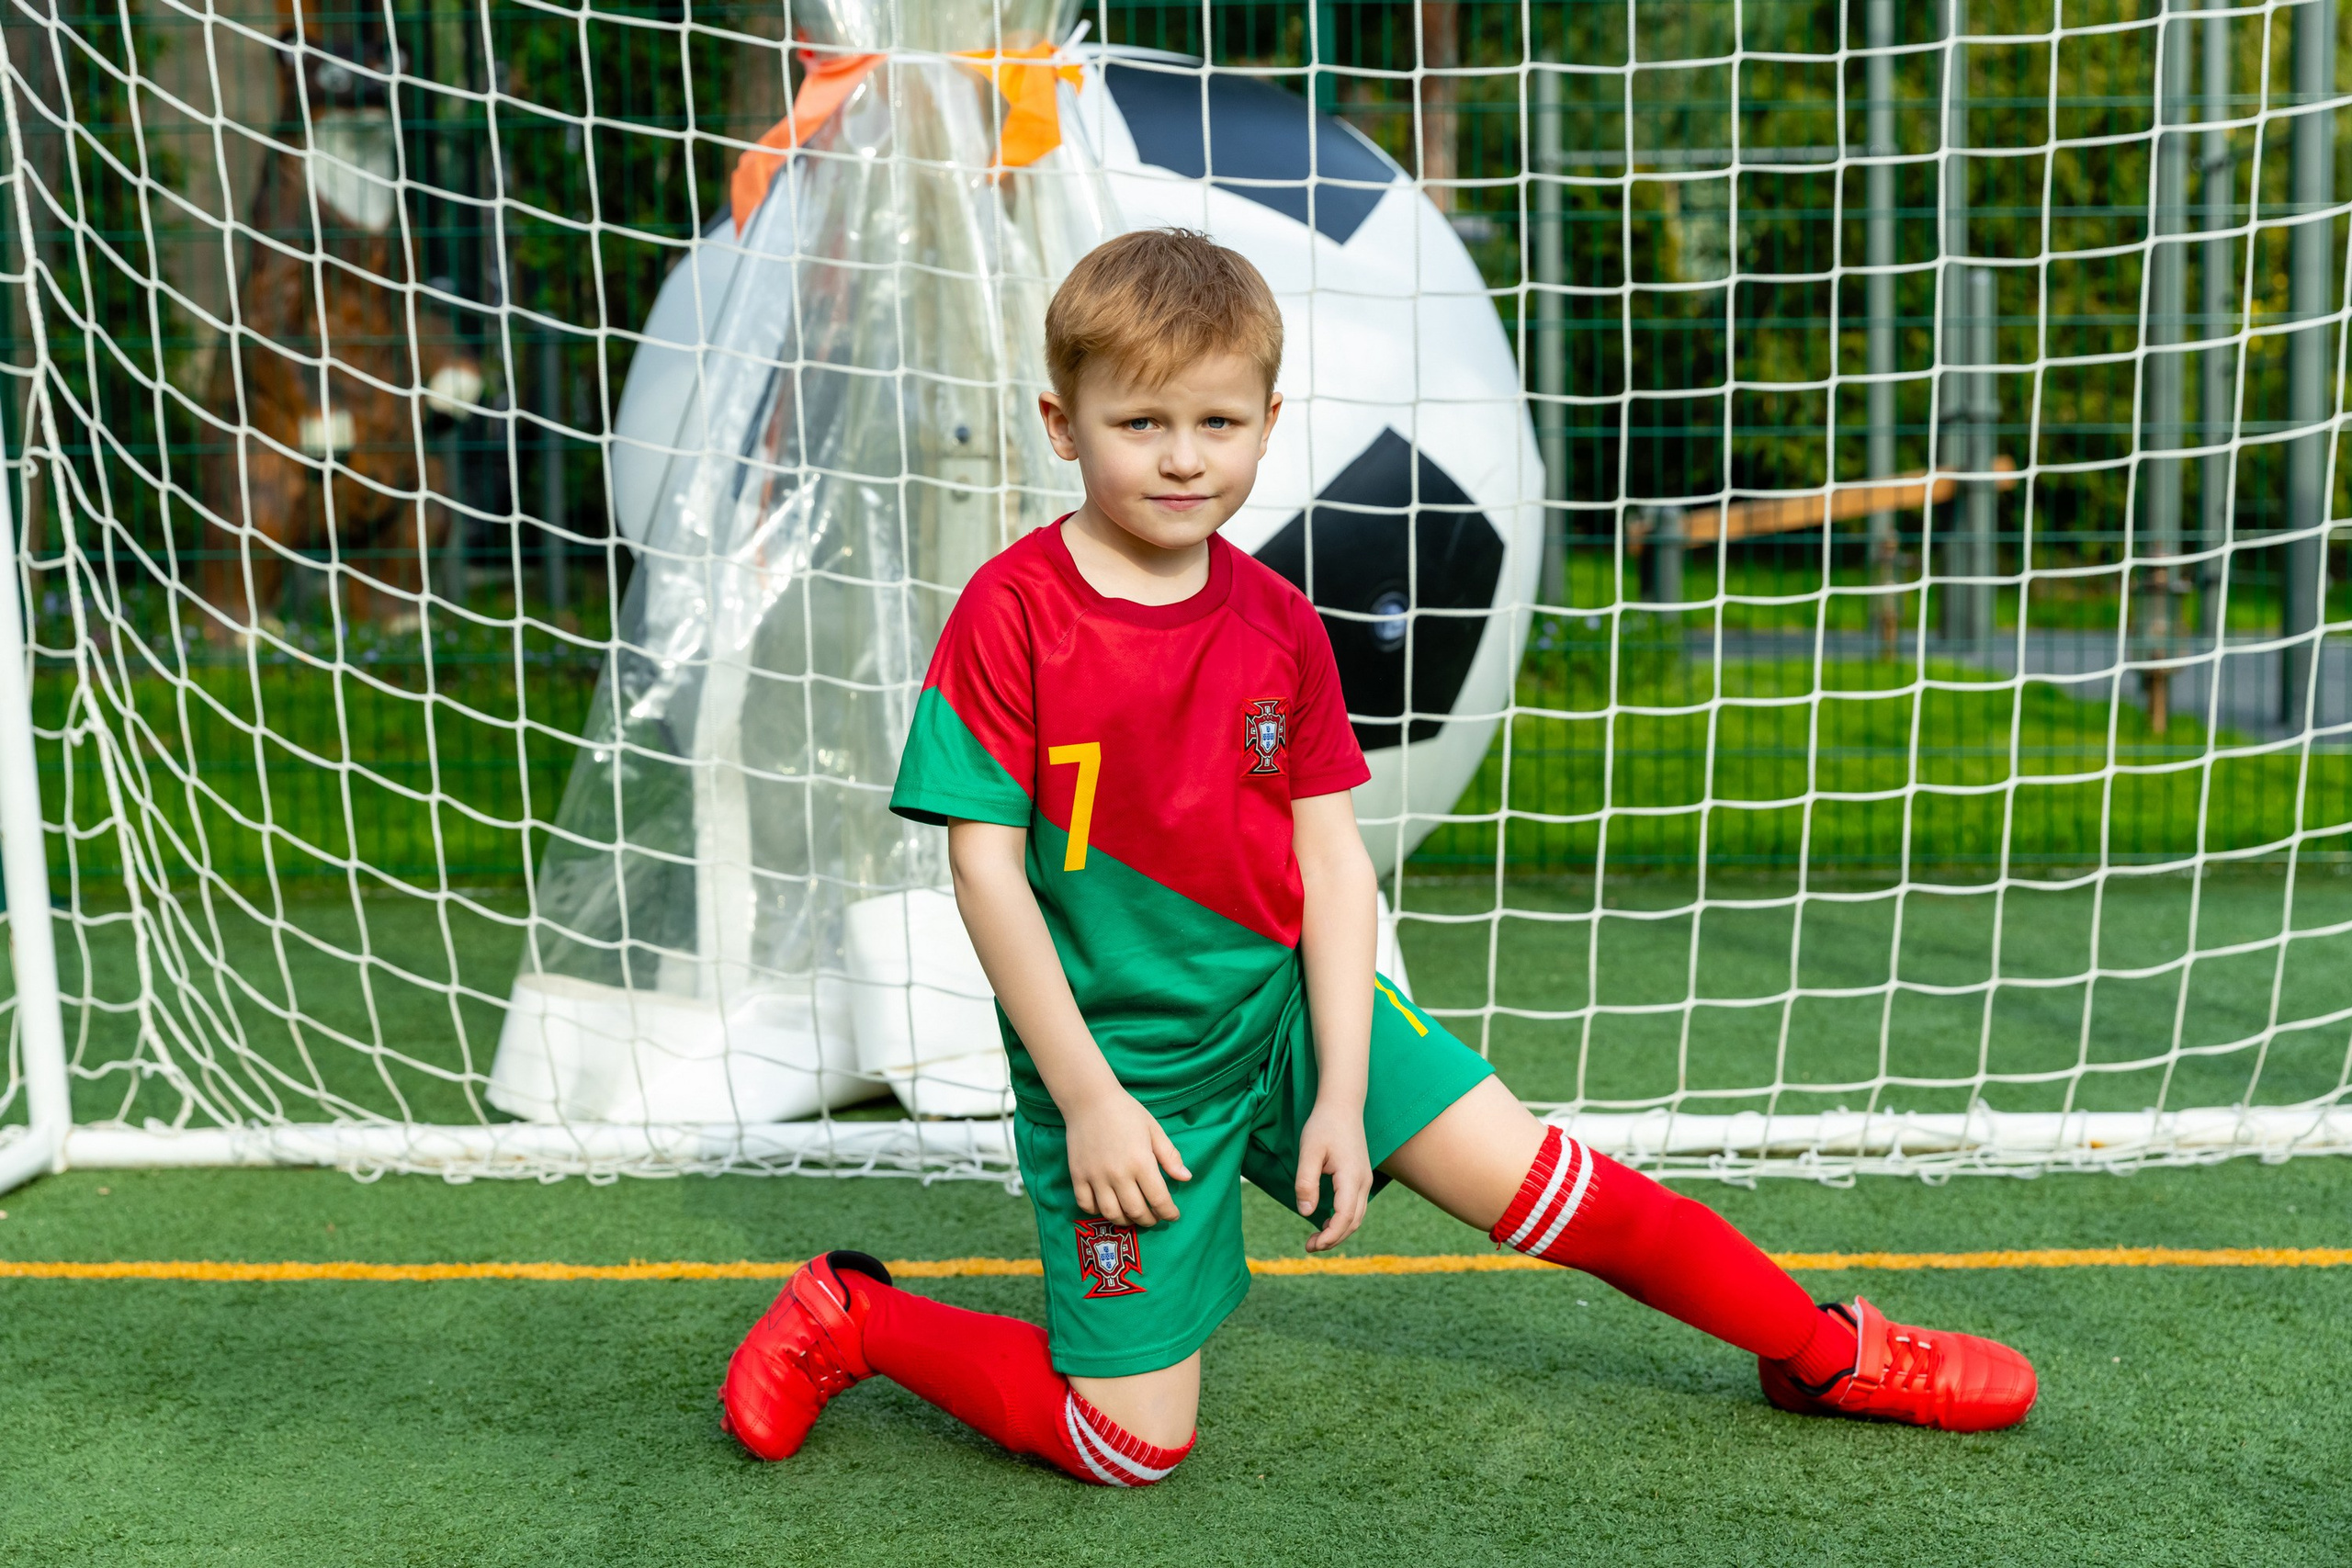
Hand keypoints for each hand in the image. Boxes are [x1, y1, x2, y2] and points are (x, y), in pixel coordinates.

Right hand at [1065, 1088, 1191, 1228]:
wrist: (1090, 1099)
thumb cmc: (1126, 1112)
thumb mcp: (1154, 1130)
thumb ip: (1170, 1156)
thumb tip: (1186, 1178)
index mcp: (1141, 1162)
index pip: (1159, 1199)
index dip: (1169, 1213)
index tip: (1173, 1216)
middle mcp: (1118, 1174)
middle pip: (1136, 1211)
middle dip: (1149, 1220)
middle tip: (1154, 1218)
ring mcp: (1096, 1177)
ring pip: (1111, 1213)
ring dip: (1125, 1221)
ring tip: (1132, 1216)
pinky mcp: (1078, 1175)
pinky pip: (1086, 1204)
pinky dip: (1097, 1212)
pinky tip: (1107, 1206)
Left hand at [1295, 1099, 1371, 1252]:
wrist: (1342, 1105)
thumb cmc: (1323, 1126)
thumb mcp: (1308, 1152)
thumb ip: (1306, 1182)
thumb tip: (1305, 1212)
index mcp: (1351, 1177)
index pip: (1344, 1217)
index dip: (1329, 1236)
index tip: (1311, 1245)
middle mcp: (1363, 1182)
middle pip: (1353, 1222)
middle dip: (1333, 1239)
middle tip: (1309, 1246)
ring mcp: (1365, 1180)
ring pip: (1357, 1216)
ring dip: (1338, 1231)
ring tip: (1315, 1239)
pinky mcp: (1361, 1178)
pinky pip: (1356, 1207)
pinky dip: (1343, 1220)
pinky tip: (1326, 1221)